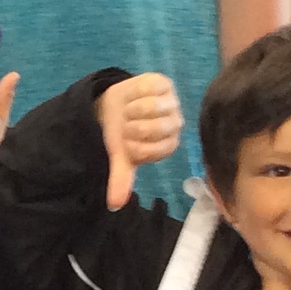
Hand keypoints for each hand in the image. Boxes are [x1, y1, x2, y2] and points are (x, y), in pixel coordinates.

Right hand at [95, 72, 182, 209]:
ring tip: (129, 110)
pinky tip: (133, 95)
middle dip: (131, 127)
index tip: (127, 142)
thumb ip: (121, 178)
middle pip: (153, 128)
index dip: (132, 145)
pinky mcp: (164, 83)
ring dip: (131, 109)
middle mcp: (176, 124)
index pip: (150, 149)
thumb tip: (114, 206)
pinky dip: (133, 92)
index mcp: (168, 144)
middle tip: (127, 125)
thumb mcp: (120, 156)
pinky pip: (147, 88)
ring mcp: (172, 102)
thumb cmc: (122, 133)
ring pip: (151, 107)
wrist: (115, 105)